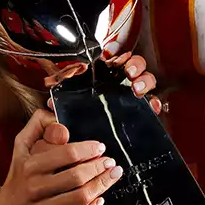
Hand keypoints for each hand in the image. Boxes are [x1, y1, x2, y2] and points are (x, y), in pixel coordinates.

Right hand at [0, 108, 122, 204]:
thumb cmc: (19, 174)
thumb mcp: (21, 144)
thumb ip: (37, 125)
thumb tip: (55, 115)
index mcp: (31, 165)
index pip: (66, 154)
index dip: (88, 149)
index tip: (99, 147)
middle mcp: (38, 186)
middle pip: (76, 177)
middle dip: (98, 167)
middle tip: (109, 161)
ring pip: (80, 197)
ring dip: (101, 185)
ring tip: (112, 175)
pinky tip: (100, 200)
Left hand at [42, 49, 163, 114]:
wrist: (92, 147)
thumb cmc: (83, 124)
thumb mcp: (70, 111)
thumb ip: (62, 105)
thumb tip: (50, 103)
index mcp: (106, 79)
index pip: (116, 61)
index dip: (120, 57)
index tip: (117, 60)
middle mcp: (123, 85)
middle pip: (136, 66)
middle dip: (136, 66)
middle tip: (130, 73)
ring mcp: (135, 98)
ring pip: (147, 81)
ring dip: (145, 81)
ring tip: (137, 90)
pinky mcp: (143, 113)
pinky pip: (154, 104)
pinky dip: (155, 103)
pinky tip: (152, 106)